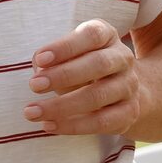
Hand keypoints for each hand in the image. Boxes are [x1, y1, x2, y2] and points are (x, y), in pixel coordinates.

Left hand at [27, 19, 139, 136]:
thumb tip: (38, 68)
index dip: (65, 47)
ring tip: (32, 112)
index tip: (40, 59)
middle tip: (34, 85)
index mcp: (107, 36)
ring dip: (61, 106)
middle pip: (98, 64)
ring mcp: (129, 86)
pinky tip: (49, 125)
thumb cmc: (84, 66)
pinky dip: (73, 126)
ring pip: (98, 96)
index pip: (92, 35)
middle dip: (63, 75)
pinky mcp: (129, 113)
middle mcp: (122, 58)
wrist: (123, 91)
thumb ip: (52, 59)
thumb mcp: (70, 55)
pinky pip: (101, 122)